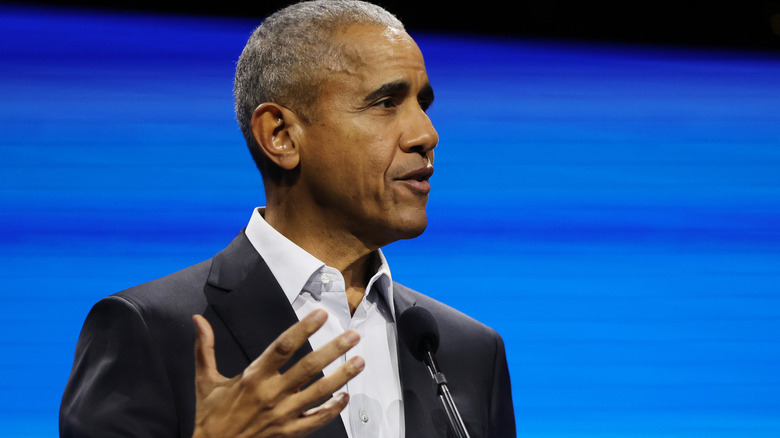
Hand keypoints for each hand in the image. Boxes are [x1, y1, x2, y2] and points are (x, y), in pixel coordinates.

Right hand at [191, 309, 362, 436]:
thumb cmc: (211, 416)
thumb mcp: (205, 381)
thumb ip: (205, 348)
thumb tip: (197, 319)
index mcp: (253, 377)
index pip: (283, 347)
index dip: (303, 329)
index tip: (320, 314)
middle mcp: (271, 394)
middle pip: (308, 367)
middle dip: (333, 349)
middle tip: (352, 335)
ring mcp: (283, 415)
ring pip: (319, 393)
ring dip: (341, 376)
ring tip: (360, 361)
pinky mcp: (289, 432)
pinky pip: (316, 420)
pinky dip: (333, 409)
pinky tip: (346, 396)